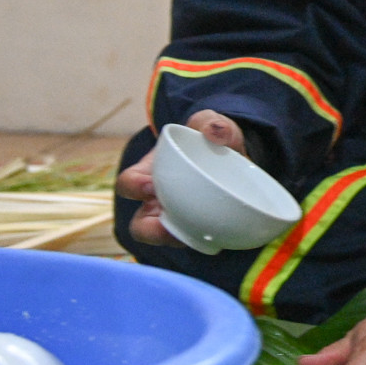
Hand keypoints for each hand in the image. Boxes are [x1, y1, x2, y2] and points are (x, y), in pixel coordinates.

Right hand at [114, 110, 244, 246]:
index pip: (128, 183)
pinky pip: (194, 241)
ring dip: (176, 240)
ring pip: (166, 239)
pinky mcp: (199, 228)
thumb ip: (210, 122)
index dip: (133, 187)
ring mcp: (177, 217)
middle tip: (166, 222)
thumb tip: (213, 132)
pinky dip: (202, 241)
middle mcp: (158, 201)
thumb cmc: (212, 139)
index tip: (150, 185)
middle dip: (149, 229)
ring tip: (194, 234)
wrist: (237, 154)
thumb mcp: (210, 124)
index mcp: (150, 174)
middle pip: (140, 224)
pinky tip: (217, 236)